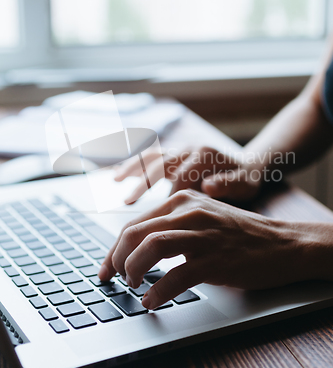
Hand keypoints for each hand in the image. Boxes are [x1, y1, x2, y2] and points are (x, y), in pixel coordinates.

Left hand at [99, 189, 310, 308]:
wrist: (282, 243)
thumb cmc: (239, 234)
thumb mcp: (202, 218)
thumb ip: (172, 226)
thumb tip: (135, 250)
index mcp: (182, 200)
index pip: (134, 223)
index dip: (113, 249)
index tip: (105, 268)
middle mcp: (189, 212)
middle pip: (135, 233)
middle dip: (116, 259)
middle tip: (115, 278)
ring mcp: (203, 234)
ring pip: (151, 247)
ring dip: (132, 269)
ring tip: (132, 285)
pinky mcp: (216, 259)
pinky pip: (177, 276)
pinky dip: (158, 292)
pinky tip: (152, 301)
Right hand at [114, 145, 260, 203]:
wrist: (247, 165)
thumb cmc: (245, 179)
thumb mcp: (245, 184)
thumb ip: (228, 184)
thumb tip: (208, 186)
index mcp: (205, 155)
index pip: (183, 176)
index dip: (172, 197)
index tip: (163, 218)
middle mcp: (189, 149)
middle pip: (162, 163)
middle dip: (144, 182)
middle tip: (128, 202)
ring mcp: (180, 150)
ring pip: (151, 156)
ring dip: (133, 168)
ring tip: (115, 181)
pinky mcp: (174, 155)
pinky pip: (150, 156)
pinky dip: (134, 164)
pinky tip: (117, 176)